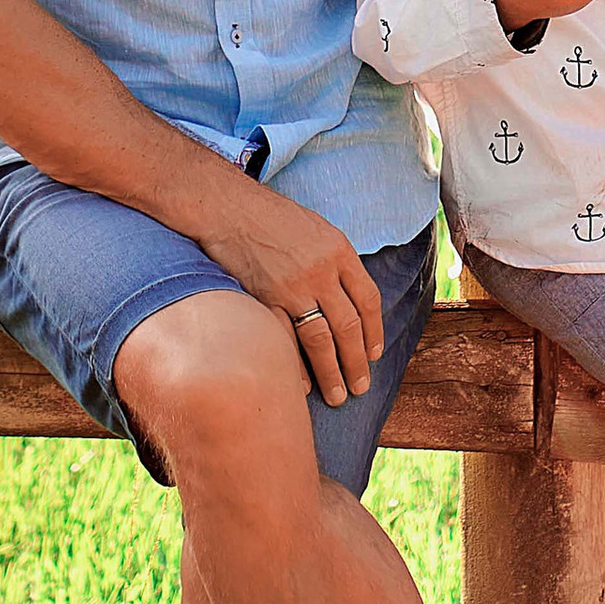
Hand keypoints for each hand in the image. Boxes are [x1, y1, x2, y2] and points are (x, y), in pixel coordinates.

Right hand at [202, 189, 382, 403]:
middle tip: (361, 387)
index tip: (374, 354)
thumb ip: (336, 262)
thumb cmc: (273, 217)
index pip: (368, 299)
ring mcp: (293, 287)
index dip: (374, 331)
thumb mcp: (318, 229)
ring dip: (332, 372)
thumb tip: (349, 297)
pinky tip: (302, 385)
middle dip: (357, 362)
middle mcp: (322, 271)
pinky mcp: (265, 298)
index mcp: (340, 251)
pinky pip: (286, 339)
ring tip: (338, 396)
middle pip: (349, 326)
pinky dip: (295, 366)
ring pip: (321, 339)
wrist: (229, 207)